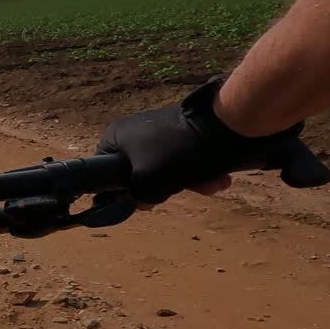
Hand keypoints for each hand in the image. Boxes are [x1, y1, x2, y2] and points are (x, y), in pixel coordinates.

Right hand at [96, 77, 329, 205]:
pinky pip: (182, 160)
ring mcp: (159, 131)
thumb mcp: (147, 182)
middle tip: (180, 190)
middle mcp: (133, 131)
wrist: (224, 126)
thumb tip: (138, 202)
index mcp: (115, 136)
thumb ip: (134, 196)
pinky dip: (198, 172)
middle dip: (166, 188)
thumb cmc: (177, 153)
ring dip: (189, 183)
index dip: (122, 190)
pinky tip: (217, 179)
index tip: (143, 199)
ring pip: (166, 169)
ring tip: (211, 185)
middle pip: (139, 172)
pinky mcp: (181, 133)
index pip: (105, 171)